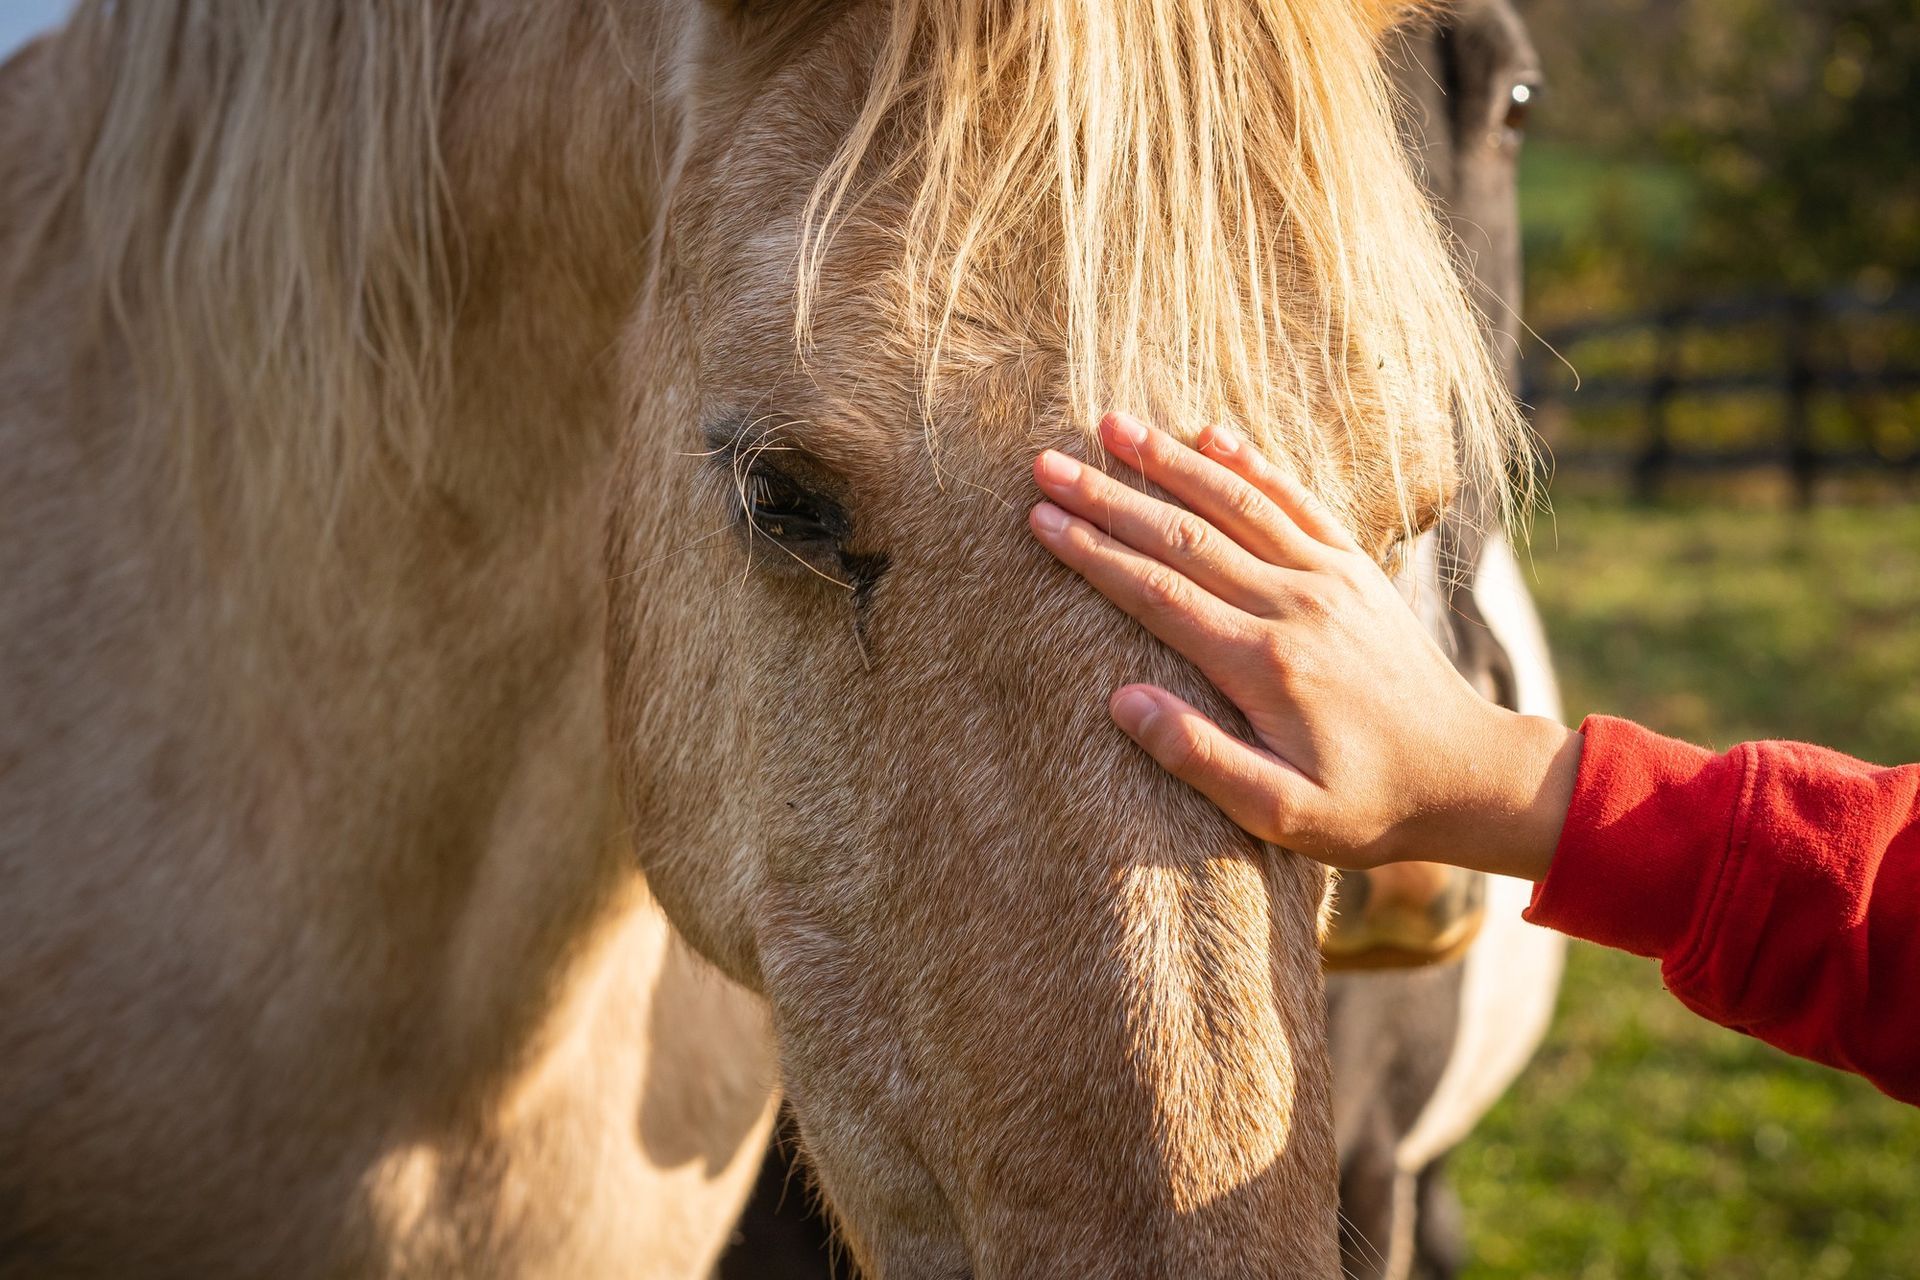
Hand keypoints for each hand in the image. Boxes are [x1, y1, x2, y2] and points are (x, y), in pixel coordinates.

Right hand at [1028, 412, 1579, 878]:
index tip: (1042, 519)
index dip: (1094, 553)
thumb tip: (1121, 701)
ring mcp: (1329, 578)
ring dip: (1170, 460)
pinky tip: (1212, 432)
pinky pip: (1296, 501)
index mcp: (1264, 663)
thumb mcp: (1281, 813)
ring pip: (1235, 503)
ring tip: (1111, 425)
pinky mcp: (1355, 569)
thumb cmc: (1368, 806)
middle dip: (1109, 496)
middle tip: (1047, 463)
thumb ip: (1199, 759)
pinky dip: (1251, 463)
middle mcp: (1293, 605)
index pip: (1158, 593)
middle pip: (1183, 536)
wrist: (1468, 775)